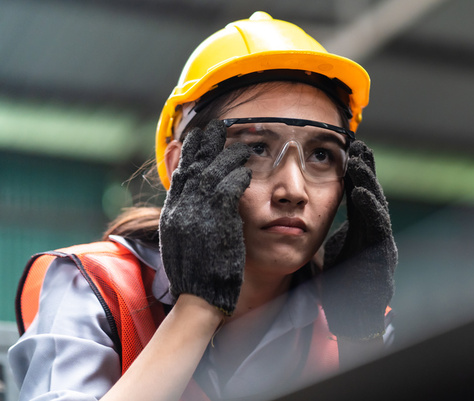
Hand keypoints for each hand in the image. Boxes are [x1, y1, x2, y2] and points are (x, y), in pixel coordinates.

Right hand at [159, 120, 250, 315]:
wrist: (200, 298)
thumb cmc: (198, 275)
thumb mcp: (184, 241)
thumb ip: (189, 217)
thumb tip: (194, 202)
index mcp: (172, 213)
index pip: (180, 174)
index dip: (190, 153)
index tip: (198, 138)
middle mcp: (181, 209)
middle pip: (193, 165)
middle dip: (206, 143)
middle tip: (217, 126)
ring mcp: (197, 213)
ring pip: (212, 172)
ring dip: (228, 156)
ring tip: (243, 146)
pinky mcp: (217, 221)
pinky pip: (228, 188)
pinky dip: (237, 176)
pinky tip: (247, 170)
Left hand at [322, 140, 397, 339]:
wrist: (354, 316)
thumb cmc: (344, 282)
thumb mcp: (333, 248)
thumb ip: (327, 227)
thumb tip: (305, 204)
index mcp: (363, 229)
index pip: (360, 193)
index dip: (357, 172)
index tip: (349, 148)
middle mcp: (375, 233)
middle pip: (371, 195)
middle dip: (366, 171)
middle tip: (357, 147)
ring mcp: (381, 246)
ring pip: (377, 207)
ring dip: (369, 183)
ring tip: (360, 163)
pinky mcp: (383, 258)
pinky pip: (378, 230)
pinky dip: (371, 210)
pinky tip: (362, 193)